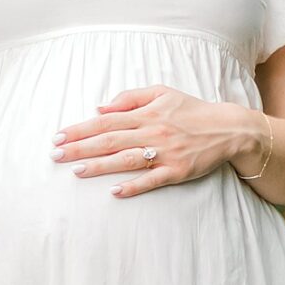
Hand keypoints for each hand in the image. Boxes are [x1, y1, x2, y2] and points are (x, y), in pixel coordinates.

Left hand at [52, 86, 261, 196]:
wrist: (229, 128)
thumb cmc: (192, 110)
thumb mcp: (162, 92)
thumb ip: (130, 97)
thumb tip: (100, 107)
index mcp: (146, 113)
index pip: (106, 120)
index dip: (80, 128)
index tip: (59, 136)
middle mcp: (153, 132)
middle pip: (110, 140)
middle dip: (80, 147)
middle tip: (56, 155)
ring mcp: (165, 153)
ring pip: (126, 159)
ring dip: (100, 166)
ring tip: (77, 171)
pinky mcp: (177, 171)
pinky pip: (152, 180)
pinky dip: (134, 186)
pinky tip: (115, 191)